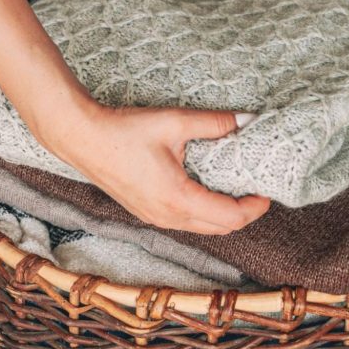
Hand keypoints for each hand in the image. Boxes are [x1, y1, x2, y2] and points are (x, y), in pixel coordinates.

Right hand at [38, 102, 270, 234]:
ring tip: (235, 188)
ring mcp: (154, 218)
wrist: (81, 138)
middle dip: (244, 213)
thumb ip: (214, 122)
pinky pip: (184, 222)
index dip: (255, 207)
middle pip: (220, 229)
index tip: (267, 190)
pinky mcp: (146, 212)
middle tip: (256, 190)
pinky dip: (203, 212)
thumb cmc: (124, 131)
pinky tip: (205, 188)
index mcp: (178, 199)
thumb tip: (246, 119)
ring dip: (223, 214)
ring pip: (202, 228)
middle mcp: (168, 217)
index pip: (231, 217)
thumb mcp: (174, 122)